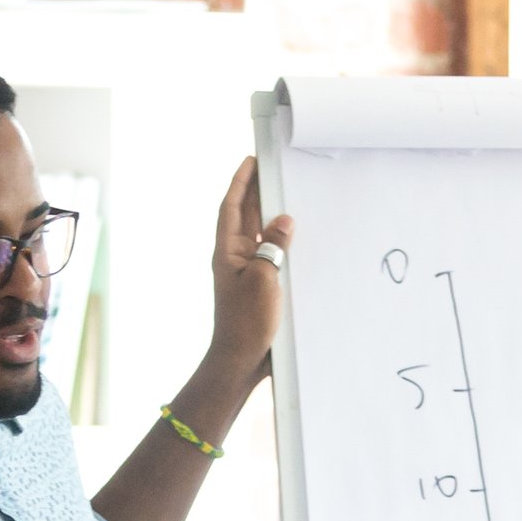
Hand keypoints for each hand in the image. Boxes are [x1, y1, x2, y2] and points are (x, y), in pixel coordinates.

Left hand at [203, 156, 290, 379]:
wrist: (241, 360)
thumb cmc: (246, 323)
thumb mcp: (263, 279)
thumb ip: (273, 246)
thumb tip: (283, 221)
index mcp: (227, 251)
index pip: (231, 207)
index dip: (240, 183)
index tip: (249, 160)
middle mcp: (234, 257)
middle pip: (244, 216)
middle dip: (256, 192)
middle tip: (271, 169)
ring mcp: (247, 272)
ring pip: (258, 234)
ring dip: (269, 214)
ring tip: (285, 193)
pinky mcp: (259, 286)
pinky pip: (270, 254)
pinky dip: (280, 241)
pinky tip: (294, 236)